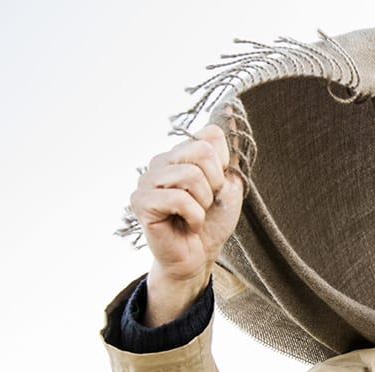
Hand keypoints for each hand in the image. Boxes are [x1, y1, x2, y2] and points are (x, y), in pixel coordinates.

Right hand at [128, 124, 243, 324]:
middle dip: (215, 184)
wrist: (200, 256)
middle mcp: (160, 162)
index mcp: (180, 154)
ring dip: (203, 202)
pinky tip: (187, 225)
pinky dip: (194, 217)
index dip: (224, 165)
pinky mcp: (141, 202)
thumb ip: (229, 152)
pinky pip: (179, 199)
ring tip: (195, 214)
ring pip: (191, 175)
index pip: (210, 135)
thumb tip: (232, 112)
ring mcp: (147, 180)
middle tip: (206, 203)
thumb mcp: (230, 184)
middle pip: (201, 152)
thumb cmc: (213, 221)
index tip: (217, 186)